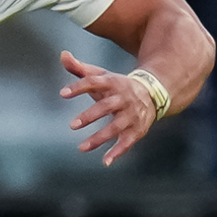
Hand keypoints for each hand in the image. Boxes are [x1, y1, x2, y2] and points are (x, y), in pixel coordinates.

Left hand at [59, 51, 156, 166]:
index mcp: (113, 83)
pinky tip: (105, 162)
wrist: (153, 92)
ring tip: (81, 148)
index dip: (79, 87)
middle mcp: (124, 99)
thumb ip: (80, 68)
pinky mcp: (137, 130)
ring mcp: (132, 115)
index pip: (95, 82)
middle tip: (72, 125)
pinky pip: (128, 142)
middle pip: (107, 106)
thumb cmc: (117, 85)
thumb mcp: (101, 75)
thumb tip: (62, 55)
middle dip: (90, 115)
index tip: (62, 94)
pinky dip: (118, 152)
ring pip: (116, 126)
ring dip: (100, 137)